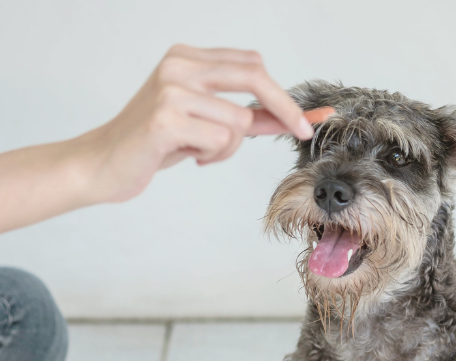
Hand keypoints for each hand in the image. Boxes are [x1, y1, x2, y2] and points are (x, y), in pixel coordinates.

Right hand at [79, 45, 314, 203]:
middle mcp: (179, 65)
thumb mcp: (204, 123)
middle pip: (255, 77)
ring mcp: (171, 90)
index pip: (251, 65)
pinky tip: (189, 157)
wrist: (103, 162)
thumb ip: (245, 117)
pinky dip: (214, 157)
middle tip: (304, 133)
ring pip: (239, 121)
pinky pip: (220, 141)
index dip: (283, 92)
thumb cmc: (155, 143)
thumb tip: (289, 120)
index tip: (306, 119)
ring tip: (200, 152)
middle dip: (286, 109)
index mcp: (187, 58)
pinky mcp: (165, 119)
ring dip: (230, 148)